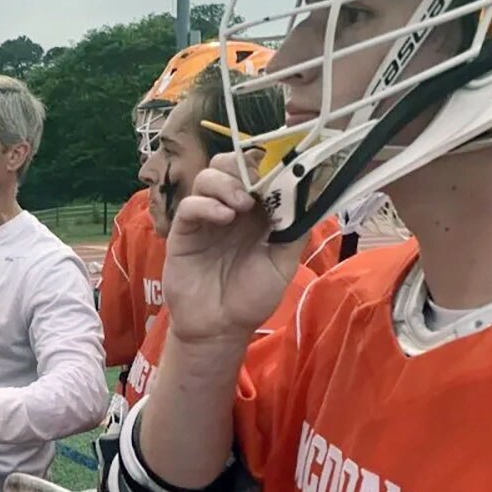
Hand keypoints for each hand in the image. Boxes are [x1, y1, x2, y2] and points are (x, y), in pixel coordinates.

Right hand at [163, 153, 306, 344]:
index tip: (282, 166)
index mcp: (256, 213)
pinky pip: (189, 205)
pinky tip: (223, 217)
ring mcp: (205, 218)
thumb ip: (294, 231)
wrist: (219, 328)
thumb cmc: (251, 297)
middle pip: (228, 164)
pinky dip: (206, 204)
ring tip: (241, 204)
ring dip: (226, 182)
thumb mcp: (283, 265)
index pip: (259, 172)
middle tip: (257, 183)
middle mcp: (230, 209)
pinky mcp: (183, 231)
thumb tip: (308, 197)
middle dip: (243, 165)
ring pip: (207, 177)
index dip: (269, 163)